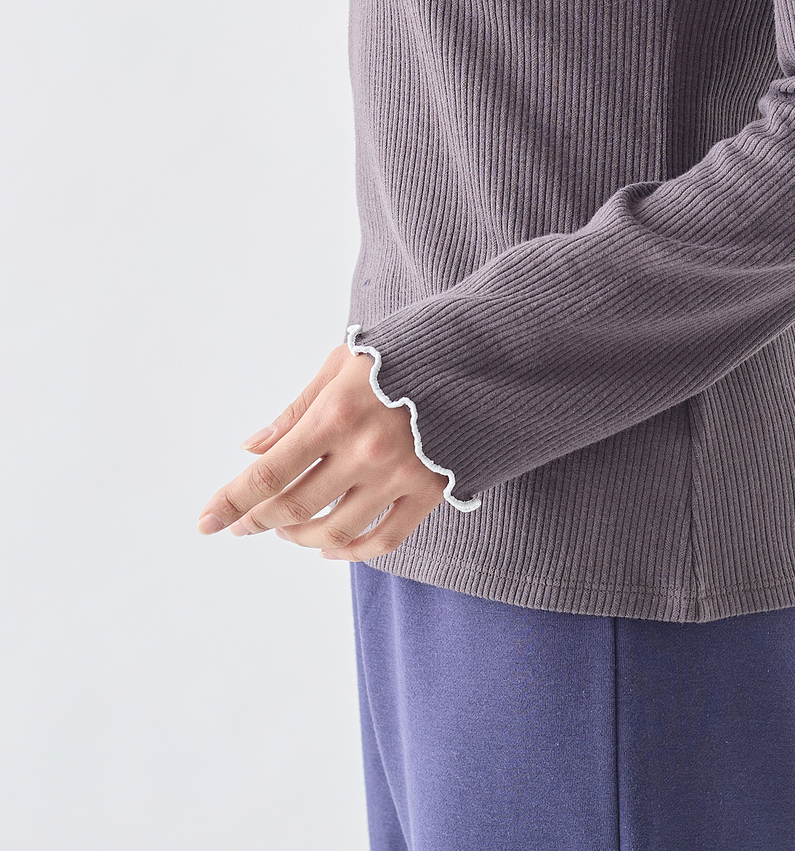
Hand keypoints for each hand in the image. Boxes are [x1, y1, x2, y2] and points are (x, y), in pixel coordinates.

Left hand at [197, 343, 448, 559]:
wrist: (474, 359)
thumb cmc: (400, 355)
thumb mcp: (342, 365)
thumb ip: (296, 409)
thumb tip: (251, 448)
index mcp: (336, 414)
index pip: (270, 472)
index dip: (232, 501)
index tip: (205, 522)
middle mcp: (366, 451)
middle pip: (297, 508)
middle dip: (260, 520)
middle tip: (245, 523)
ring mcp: (400, 475)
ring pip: (335, 531)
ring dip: (300, 538)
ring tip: (287, 531)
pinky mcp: (430, 490)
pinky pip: (384, 539)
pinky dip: (351, 552)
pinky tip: (331, 549)